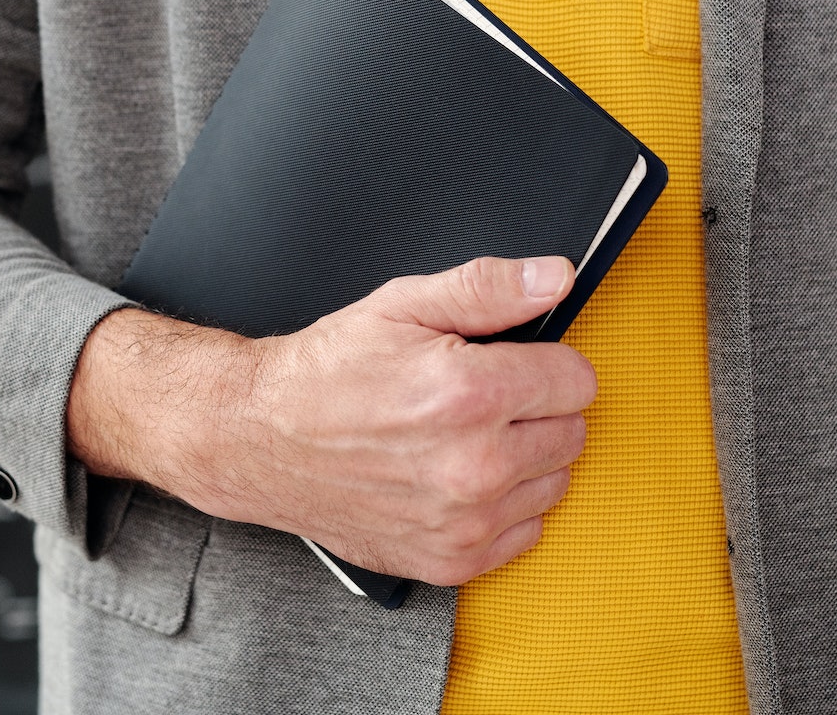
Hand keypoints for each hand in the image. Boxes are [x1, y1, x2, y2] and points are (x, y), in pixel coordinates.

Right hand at [66, 255, 594, 584]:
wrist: (260, 439)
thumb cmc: (327, 372)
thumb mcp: (402, 305)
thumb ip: (489, 288)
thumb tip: (556, 277)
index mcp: (469, 394)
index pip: (577, 380)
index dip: (543, 362)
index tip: (507, 363)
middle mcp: (474, 465)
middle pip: (572, 432)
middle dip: (534, 408)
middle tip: (475, 399)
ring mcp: (464, 521)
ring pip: (554, 483)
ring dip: (523, 458)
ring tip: (462, 437)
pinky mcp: (452, 560)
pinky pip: (526, 532)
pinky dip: (502, 507)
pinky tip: (456, 478)